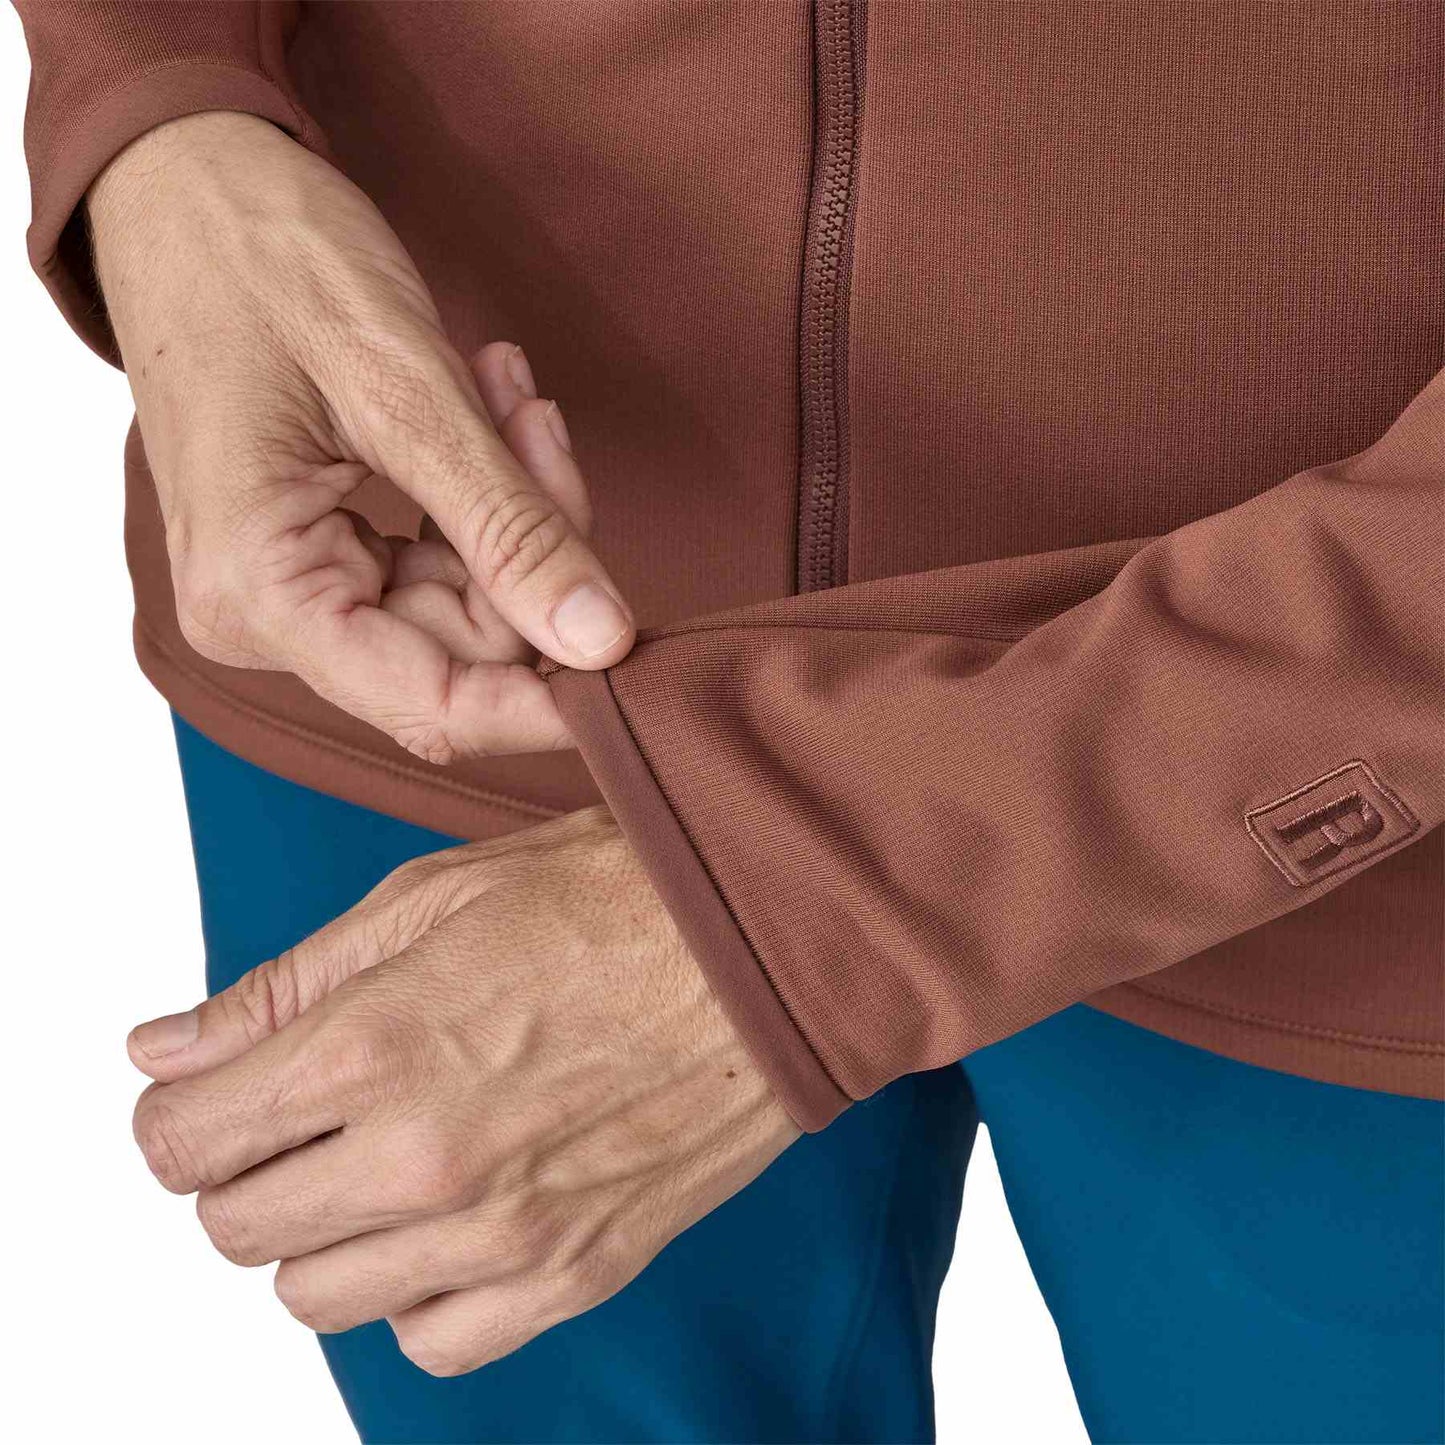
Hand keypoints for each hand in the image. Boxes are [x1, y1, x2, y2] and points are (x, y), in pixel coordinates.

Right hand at [89, 111, 634, 759]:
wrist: (188, 181)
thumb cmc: (265, 259)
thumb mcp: (409, 394)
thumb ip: (510, 530)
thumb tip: (601, 643)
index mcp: (259, 593)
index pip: (433, 705)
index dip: (547, 699)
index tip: (634, 650)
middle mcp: (264, 614)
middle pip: (462, 650)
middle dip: (530, 547)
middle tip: (538, 424)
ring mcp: (289, 588)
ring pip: (464, 604)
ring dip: (512, 504)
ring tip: (505, 395)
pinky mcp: (318, 553)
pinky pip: (437, 565)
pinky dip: (480, 495)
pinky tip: (486, 407)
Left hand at [127, 808, 799, 1375]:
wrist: (770, 942)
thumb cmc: (614, 898)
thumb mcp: (433, 897)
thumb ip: (283, 986)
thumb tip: (160, 1050)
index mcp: (374, 1045)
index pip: (181, 1143)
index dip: (179, 1113)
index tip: (211, 1093)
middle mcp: (424, 1159)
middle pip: (235, 1230)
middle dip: (245, 1169)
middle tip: (307, 1112)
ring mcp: (502, 1233)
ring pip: (317, 1298)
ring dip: (324, 1233)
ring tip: (387, 1157)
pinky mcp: (574, 1273)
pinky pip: (431, 1342)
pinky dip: (416, 1293)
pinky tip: (451, 1218)